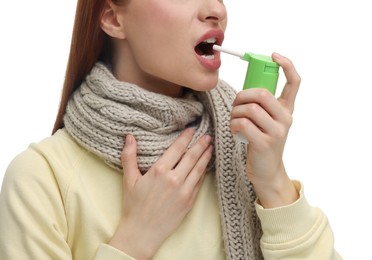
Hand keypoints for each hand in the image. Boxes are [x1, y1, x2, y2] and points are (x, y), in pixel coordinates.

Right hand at [109, 129, 212, 258]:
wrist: (142, 232)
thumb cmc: (134, 205)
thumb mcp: (129, 179)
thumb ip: (129, 156)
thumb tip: (129, 137)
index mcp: (159, 170)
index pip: (177, 148)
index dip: (186, 137)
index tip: (192, 130)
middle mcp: (174, 179)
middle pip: (192, 156)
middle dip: (201, 144)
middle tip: (208, 135)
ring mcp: (184, 191)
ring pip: (199, 168)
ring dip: (206, 156)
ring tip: (211, 147)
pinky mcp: (189, 201)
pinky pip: (199, 183)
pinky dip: (204, 172)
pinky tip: (206, 166)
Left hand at [230, 53, 299, 207]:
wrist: (266, 171)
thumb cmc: (262, 142)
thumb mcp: (268, 122)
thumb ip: (263, 106)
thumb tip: (246, 91)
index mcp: (286, 110)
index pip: (294, 82)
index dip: (287, 65)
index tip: (274, 55)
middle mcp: (285, 118)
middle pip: (261, 93)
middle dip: (241, 96)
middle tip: (236, 105)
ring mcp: (277, 131)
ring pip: (249, 108)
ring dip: (235, 113)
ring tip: (235, 121)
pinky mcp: (264, 142)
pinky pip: (243, 124)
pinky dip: (233, 125)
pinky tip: (236, 131)